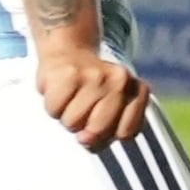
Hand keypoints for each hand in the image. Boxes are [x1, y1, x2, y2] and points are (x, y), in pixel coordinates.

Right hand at [34, 43, 151, 148]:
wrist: (69, 49)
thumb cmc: (90, 85)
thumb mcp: (111, 107)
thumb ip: (107, 132)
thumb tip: (85, 139)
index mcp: (136, 90)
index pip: (126, 133)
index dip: (109, 134)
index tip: (104, 120)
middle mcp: (120, 80)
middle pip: (98, 130)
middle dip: (85, 126)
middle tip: (84, 107)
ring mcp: (95, 76)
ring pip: (73, 123)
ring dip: (67, 115)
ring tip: (72, 98)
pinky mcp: (70, 74)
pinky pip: (55, 110)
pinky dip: (53, 106)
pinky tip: (61, 91)